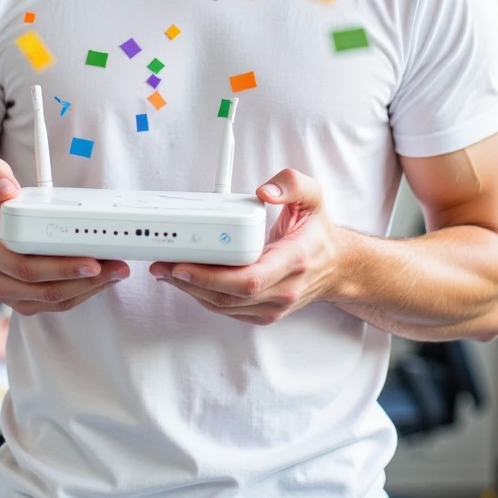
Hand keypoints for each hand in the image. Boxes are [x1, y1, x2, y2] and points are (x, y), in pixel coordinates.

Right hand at [0, 157, 129, 315]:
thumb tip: (8, 189)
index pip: (25, 266)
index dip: (60, 267)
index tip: (90, 258)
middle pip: (46, 289)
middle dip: (86, 279)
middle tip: (115, 265)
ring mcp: (11, 294)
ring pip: (55, 300)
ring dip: (91, 288)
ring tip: (117, 270)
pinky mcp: (26, 301)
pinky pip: (57, 304)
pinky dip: (84, 292)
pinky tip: (104, 277)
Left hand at [149, 169, 343, 325]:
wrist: (336, 267)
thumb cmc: (317, 232)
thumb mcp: (313, 197)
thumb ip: (292, 183)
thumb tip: (265, 190)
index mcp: (294, 261)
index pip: (249, 278)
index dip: (212, 275)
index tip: (183, 262)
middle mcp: (284, 289)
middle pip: (228, 296)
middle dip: (189, 282)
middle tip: (162, 265)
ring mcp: (273, 306)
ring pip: (223, 306)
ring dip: (190, 290)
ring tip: (165, 270)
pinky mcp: (263, 314)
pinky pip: (226, 309)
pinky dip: (202, 296)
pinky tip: (186, 279)